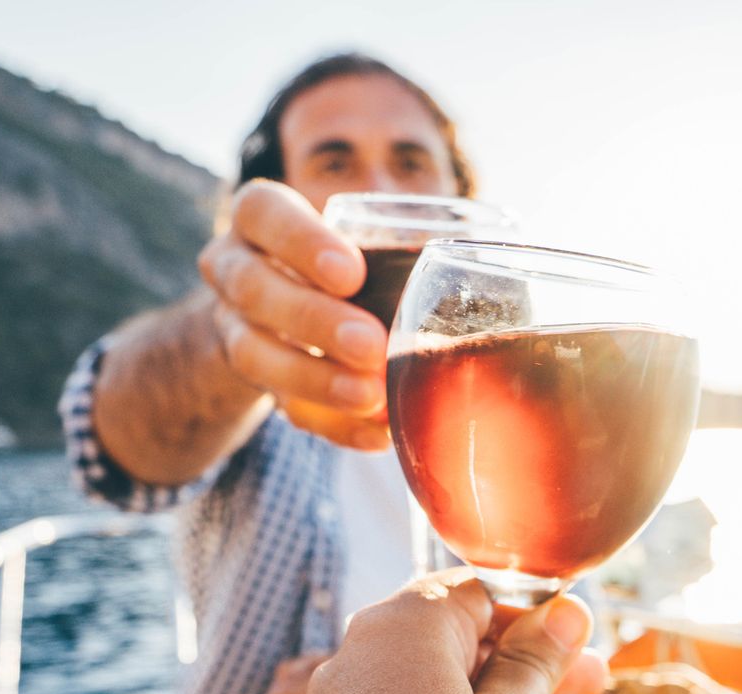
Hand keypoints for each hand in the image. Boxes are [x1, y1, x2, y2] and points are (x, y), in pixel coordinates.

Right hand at [196, 179, 390, 450]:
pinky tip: (377, 435)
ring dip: (316, 379)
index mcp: (262, 218)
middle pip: (254, 289)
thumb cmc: (355, 263)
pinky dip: (333, 424)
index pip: (261, 211)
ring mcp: (235, 329)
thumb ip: (416, 241)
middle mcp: (234, 269)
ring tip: (372, 396)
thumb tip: (507, 248)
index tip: (352, 274)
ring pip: (254, 354)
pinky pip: (285, 410)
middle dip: (314, 321)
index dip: (299, 241)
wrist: (292, 320)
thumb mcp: (371, 237)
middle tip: (372, 344)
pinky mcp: (256, 386)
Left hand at [237, 616, 606, 693]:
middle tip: (588, 692)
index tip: (585, 650)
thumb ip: (537, 662)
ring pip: (431, 690)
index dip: (540, 616)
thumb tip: (561, 613)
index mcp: (400, 626)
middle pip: (454, 640)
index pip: (480, 591)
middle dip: (524, 662)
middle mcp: (357, 661)